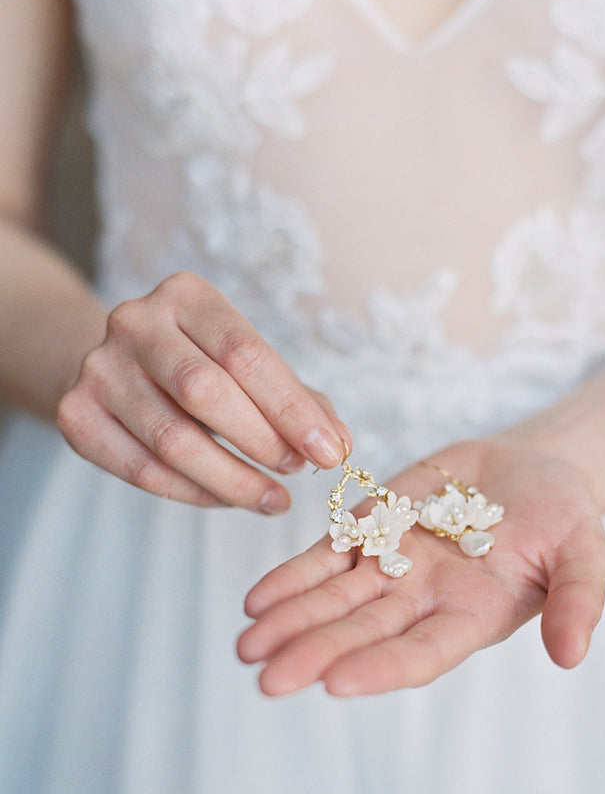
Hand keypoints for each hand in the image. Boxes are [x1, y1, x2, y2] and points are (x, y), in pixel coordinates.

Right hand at [56, 273, 350, 510]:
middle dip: (262, 441)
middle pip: (204, 391)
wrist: (114, 364)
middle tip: (296, 473)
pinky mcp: (76, 415)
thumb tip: (339, 444)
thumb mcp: (249, 367)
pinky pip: (143, 470)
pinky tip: (229, 498)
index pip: (244, 353)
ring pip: (172, 440)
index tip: (330, 451)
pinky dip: (195, 494)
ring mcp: (98, 367)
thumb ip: (298, 400)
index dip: (291, 408)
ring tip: (272, 498)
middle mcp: (134, 321)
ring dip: (233, 480)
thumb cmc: (200, 365)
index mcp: (186, 295)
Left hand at [237, 436, 604, 694]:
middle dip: (314, 654)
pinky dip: (292, 578)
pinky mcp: (373, 531)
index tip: (335, 682)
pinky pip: (327, 558)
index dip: (382, 667)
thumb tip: (572, 654)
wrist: (532, 468)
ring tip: (245, 646)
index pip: (422, 652)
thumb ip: (578, 598)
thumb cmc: (565, 518)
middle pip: (363, 634)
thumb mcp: (585, 551)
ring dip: (289, 622)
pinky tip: (256, 601)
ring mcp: (393, 568)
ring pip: (334, 602)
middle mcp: (424, 603)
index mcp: (473, 617)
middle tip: (266, 679)